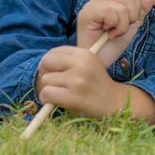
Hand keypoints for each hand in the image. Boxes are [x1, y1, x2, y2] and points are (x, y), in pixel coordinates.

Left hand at [35, 45, 154, 121]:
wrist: (113, 102)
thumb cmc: (95, 84)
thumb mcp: (87, 64)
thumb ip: (68, 60)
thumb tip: (42, 64)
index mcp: (84, 54)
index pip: (54, 52)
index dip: (50, 63)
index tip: (56, 72)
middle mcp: (81, 65)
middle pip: (46, 62)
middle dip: (46, 72)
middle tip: (55, 82)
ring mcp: (77, 81)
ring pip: (45, 79)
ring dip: (48, 88)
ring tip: (61, 93)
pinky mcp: (72, 97)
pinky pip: (46, 93)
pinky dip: (46, 98)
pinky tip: (56, 100)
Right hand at [76, 0, 154, 67]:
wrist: (100, 62)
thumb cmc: (112, 46)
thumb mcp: (131, 26)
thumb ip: (141, 10)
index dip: (135, 12)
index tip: (125, 25)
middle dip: (130, 18)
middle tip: (118, 30)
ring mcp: (91, 5)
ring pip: (122, 6)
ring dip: (122, 26)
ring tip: (112, 34)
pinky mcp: (86, 13)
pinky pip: (111, 12)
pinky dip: (115, 27)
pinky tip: (107, 35)